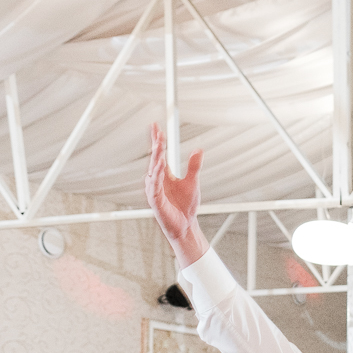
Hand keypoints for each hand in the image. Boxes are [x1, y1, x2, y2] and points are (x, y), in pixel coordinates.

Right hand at [144, 123, 208, 266]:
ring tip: (159, 146)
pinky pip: (154, 186)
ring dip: (156, 158)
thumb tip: (198, 150)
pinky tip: (159, 165)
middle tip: (158, 133)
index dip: (156, 140)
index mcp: (164, 175)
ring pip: (153, 170)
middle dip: (156, 146)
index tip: (155, 126)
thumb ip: (193, 166)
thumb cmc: (186, 206)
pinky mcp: (155, 201)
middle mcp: (157, 180)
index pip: (159, 154)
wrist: (185, 226)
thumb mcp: (192, 182)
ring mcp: (154, 190)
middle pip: (155, 159)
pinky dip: (156, 175)